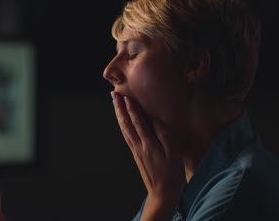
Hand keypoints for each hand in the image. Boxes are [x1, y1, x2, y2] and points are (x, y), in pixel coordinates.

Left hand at [111, 92, 184, 219]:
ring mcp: (136, 150)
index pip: (137, 122)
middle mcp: (138, 146)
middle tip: (113, 93)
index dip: (131, 107)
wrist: (162, 194)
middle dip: (119, 107)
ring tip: (115, 102)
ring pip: (124, 128)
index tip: (125, 95)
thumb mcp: (173, 155)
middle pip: (126, 123)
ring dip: (119, 114)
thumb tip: (155, 120)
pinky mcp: (136, 154)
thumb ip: (164, 136)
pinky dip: (123, 125)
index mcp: (148, 144)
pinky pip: (126, 135)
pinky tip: (122, 121)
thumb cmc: (171, 174)